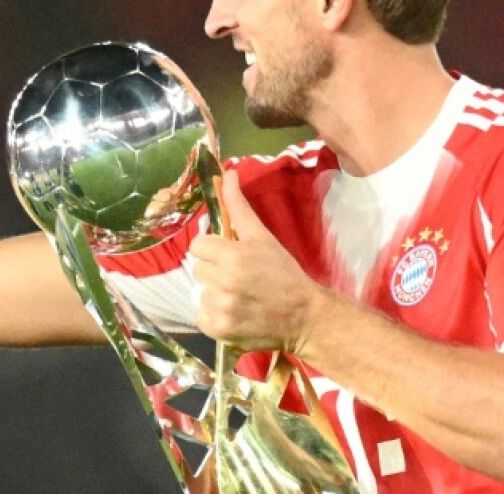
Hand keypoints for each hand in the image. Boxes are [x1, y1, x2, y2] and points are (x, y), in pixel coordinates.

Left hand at [189, 169, 323, 352]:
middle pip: (198, 270)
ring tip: (239, 297)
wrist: (304, 315)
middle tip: (238, 278)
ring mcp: (222, 308)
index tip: (228, 256)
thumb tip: (227, 174)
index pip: (198, 245)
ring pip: (200, 293)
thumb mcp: (262, 237)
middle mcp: (225, 281)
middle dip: (215, 271)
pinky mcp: (220, 330)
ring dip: (215, 294)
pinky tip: (234, 313)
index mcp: (234, 255)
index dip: (212, 250)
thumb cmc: (283, 272)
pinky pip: (201, 317)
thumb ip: (239, 206)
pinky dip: (213, 317)